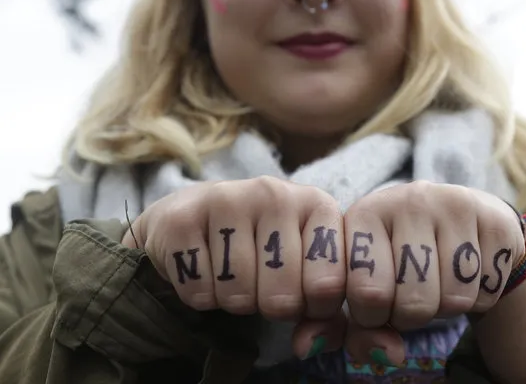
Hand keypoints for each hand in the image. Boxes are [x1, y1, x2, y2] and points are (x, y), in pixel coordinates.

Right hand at [122, 176, 346, 323]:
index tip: (305, 296)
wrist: (194, 219)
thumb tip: (311, 347)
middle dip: (272, 307)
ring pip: (238, 294)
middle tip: (263, 285)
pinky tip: (204, 268)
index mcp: (317, 204)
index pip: (330, 284)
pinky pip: (200, 291)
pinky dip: (201, 296)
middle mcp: (275, 193)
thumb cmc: (261, 250)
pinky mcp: (182, 218)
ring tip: (233, 275)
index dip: (316, 308)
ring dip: (234, 301)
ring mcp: (227, 199)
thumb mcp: (304, 272)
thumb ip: (324, 313)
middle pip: (284, 295)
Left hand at [340, 181, 524, 364]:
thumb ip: (359, 330)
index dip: (370, 317)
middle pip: (412, 301)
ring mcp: (453, 205)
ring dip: (445, 309)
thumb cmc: (398, 261)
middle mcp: (408, 200)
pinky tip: (466, 275)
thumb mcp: (367, 286)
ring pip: (454, 299)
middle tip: (408, 298)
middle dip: (410, 318)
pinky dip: (478, 299)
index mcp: (365, 214)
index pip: (364, 291)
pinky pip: (488, 291)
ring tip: (437, 284)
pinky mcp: (494, 220)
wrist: (454, 220)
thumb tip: (387, 356)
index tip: (374, 306)